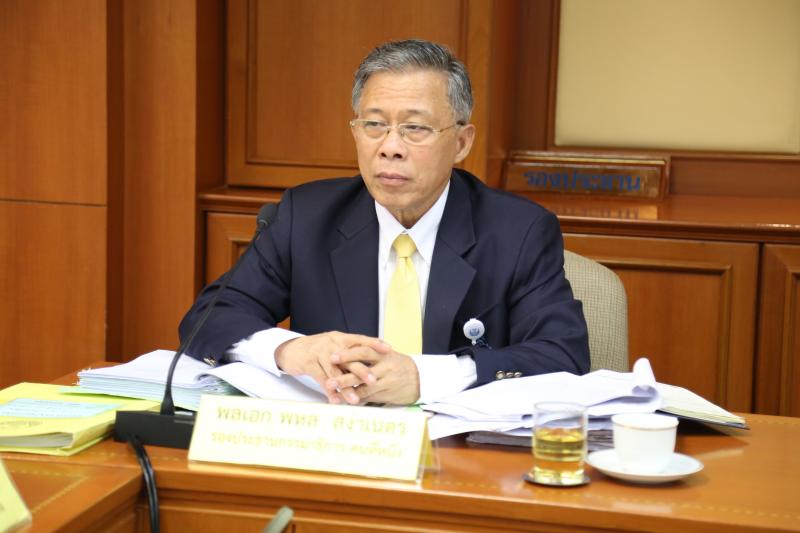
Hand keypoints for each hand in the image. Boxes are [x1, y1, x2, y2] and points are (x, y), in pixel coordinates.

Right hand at [274, 331, 388, 403]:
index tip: (388, 349)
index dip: (374, 343)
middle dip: (362, 370)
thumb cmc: (318, 349)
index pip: (360, 339)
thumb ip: (351, 351)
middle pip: (350, 357)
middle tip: (374, 381)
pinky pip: (321, 378)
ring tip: (355, 399)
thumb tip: (373, 357)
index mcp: (340, 338)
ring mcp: (320, 353)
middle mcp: (332, 344)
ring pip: (335, 371)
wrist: (292, 349)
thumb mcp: (335, 345)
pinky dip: (329, 390)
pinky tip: (336, 400)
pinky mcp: (309, 363)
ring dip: (346, 386)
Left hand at [326, 347, 419, 404]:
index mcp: (383, 353)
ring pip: (364, 384)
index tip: (332, 356)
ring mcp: (387, 379)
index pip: (363, 350)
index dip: (347, 353)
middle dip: (344, 371)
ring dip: (347, 388)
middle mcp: (385, 365)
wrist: (421, 379)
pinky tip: (345, 399)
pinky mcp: (388, 392)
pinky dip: (356, 398)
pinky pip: (369, 396)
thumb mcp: (387, 356)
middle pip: (362, 366)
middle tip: (328, 375)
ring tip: (332, 390)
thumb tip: (346, 359)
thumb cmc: (399, 366)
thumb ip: (370, 356)